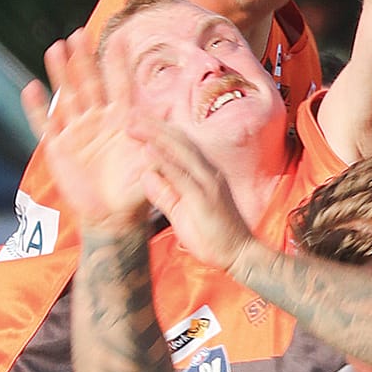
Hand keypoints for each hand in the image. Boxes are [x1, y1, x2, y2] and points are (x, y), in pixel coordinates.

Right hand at [32, 30, 154, 227]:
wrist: (115, 216)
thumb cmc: (137, 187)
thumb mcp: (152, 158)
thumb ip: (157, 133)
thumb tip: (171, 107)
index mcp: (122, 119)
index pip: (119, 85)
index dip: (117, 64)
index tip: (118, 38)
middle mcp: (98, 119)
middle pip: (89, 83)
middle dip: (84, 59)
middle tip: (79, 33)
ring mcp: (76, 131)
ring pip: (66, 96)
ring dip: (60, 73)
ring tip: (55, 48)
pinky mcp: (58, 147)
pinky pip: (44, 124)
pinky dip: (37, 108)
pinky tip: (31, 87)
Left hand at [133, 121, 256, 271]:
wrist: (240, 254)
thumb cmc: (214, 236)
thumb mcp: (182, 212)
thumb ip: (165, 194)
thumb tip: (146, 177)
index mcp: (205, 174)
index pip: (181, 146)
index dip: (159, 132)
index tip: (138, 122)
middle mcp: (209, 173)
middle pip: (180, 141)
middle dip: (154, 127)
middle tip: (130, 116)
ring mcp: (209, 183)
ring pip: (181, 152)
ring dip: (156, 136)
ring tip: (134, 126)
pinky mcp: (205, 198)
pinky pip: (182, 176)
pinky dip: (166, 161)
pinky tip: (149, 150)